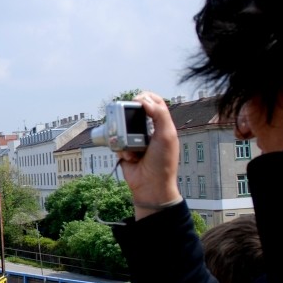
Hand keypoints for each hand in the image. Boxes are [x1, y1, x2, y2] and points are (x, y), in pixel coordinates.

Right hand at [116, 92, 180, 218]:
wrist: (151, 185)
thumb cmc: (163, 162)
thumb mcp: (166, 135)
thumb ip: (159, 114)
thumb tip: (144, 100)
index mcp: (161, 125)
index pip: (154, 103)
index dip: (145, 97)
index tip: (137, 100)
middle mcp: (148, 131)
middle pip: (134, 114)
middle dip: (129, 119)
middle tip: (128, 124)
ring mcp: (135, 140)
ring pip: (122, 128)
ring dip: (126, 138)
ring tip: (132, 149)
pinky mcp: (124, 150)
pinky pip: (116, 143)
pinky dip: (121, 149)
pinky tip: (130, 158)